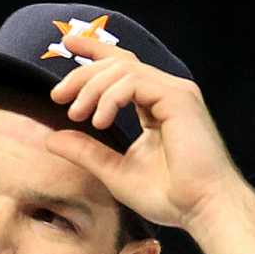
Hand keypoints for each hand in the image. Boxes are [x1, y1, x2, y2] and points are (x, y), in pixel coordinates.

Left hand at [44, 30, 243, 232]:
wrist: (203, 209)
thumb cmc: (169, 197)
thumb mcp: (115, 172)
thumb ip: (86, 152)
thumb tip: (51, 139)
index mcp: (155, 105)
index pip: (122, 67)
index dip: (93, 51)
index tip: (65, 43)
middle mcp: (166, 92)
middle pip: (118, 63)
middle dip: (82, 74)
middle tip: (58, 96)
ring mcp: (175, 92)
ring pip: (124, 69)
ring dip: (92, 87)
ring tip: (77, 114)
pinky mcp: (179, 98)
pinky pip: (135, 82)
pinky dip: (111, 97)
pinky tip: (99, 120)